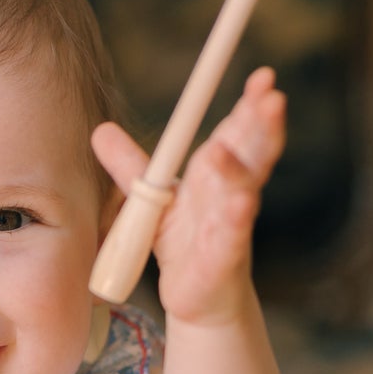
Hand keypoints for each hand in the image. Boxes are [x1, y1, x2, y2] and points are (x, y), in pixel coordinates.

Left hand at [92, 66, 286, 326]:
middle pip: (254, 152)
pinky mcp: (225, 257)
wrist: (194, 297)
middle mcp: (233, 192)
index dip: (252, 104)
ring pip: (245, 191)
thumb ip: (129, 167)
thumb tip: (99, 130)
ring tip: (226, 148)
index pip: (241, 130)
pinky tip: (241, 203)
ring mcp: (232, 224)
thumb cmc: (181, 242)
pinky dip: (236, 219)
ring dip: (241, 169)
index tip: (263, 76)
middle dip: (265, 125)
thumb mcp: (151, 199)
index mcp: (218, 171)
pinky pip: (232, 236)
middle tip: (273, 97)